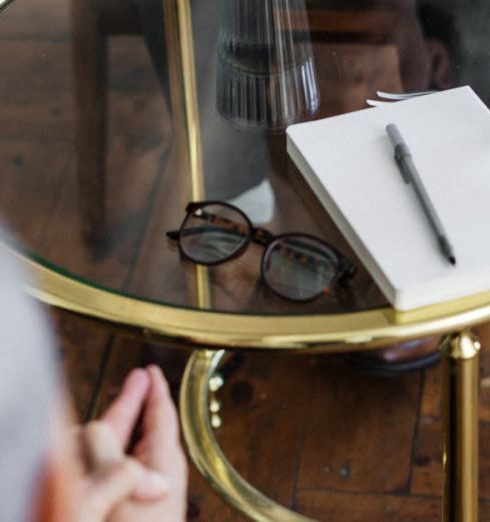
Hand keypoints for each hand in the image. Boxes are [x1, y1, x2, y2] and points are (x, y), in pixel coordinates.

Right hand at [75, 366, 186, 521]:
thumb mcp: (112, 483)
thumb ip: (102, 448)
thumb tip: (93, 425)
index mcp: (163, 455)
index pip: (162, 410)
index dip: (155, 386)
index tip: (152, 369)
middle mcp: (165, 465)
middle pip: (151, 422)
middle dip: (141, 399)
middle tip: (140, 377)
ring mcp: (159, 481)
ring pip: (140, 442)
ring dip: (130, 424)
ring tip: (127, 405)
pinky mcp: (149, 494)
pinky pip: (135, 461)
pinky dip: (124, 448)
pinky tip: (115, 447)